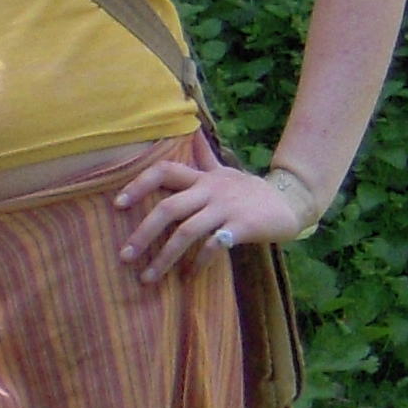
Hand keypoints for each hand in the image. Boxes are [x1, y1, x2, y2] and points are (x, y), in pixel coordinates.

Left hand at [113, 152, 302, 282]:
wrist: (290, 202)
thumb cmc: (249, 190)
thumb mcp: (224, 171)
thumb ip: (203, 156)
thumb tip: (191, 129)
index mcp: (202, 178)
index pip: (164, 172)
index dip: (138, 184)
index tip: (117, 204)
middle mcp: (210, 191)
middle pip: (168, 208)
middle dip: (143, 234)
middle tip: (124, 257)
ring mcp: (226, 209)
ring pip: (187, 232)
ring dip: (164, 258)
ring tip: (147, 278)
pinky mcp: (242, 227)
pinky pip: (214, 246)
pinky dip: (199, 262)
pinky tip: (188, 276)